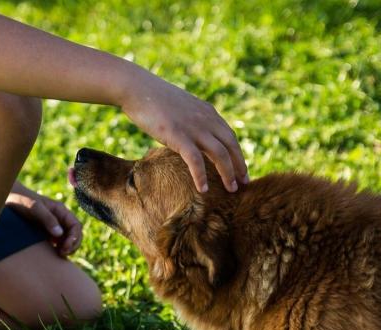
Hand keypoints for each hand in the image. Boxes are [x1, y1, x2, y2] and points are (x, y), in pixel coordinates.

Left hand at [6, 190, 81, 256]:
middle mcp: (59, 218)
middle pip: (75, 234)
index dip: (74, 238)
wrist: (6, 198)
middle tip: (62, 254)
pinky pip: (57, 242)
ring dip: (67, 248)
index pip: (76, 225)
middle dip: (72, 245)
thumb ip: (47, 219)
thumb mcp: (34, 208)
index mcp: (60, 210)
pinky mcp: (45, 232)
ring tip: (58, 255)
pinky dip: (58, 249)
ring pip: (67, 239)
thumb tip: (59, 234)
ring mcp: (53, 226)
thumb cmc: (20, 200)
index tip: (65, 247)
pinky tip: (52, 254)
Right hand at [120, 72, 247, 192]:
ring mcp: (193, 127)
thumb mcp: (180, 108)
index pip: (230, 136)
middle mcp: (206, 119)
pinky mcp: (178, 135)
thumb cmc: (153, 99)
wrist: (137, 88)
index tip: (241, 170)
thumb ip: (191, 120)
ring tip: (231, 190)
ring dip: (228, 174)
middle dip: (239, 166)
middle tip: (244, 183)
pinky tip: (203, 189)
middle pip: (231, 146)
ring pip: (220, 154)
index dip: (238, 154)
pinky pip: (195, 160)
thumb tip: (191, 136)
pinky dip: (201, 176)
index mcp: (208, 112)